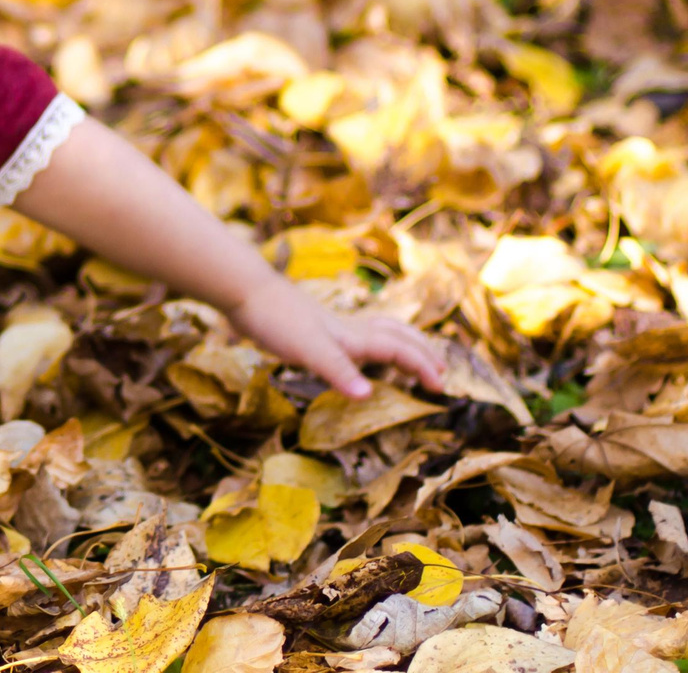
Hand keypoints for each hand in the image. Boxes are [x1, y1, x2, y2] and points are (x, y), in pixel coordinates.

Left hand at [226, 279, 445, 399]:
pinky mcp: (315, 328)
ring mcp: (332, 327)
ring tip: (410, 357)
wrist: (246, 291)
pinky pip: (357, 335)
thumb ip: (339, 372)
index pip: (400, 351)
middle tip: (440, 371)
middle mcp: (349, 330)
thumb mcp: (309, 350)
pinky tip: (357, 352)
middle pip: (397, 336)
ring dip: (401, 343)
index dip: (422, 367)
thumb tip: (368, 397)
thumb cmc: (277, 319)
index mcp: (354, 337)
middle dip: (421, 352)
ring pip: (379, 332)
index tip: (441, 389)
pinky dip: (370, 344)